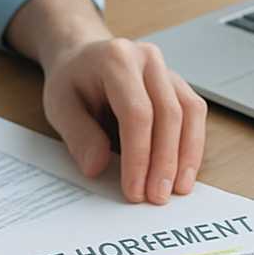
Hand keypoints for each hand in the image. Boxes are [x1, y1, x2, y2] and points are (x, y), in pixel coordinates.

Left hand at [42, 38, 207, 203]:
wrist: (82, 58)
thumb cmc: (71, 81)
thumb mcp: (59, 106)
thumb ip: (78, 136)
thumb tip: (97, 168)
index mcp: (117, 59)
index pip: (137, 113)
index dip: (139, 155)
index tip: (135, 189)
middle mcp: (147, 59)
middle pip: (168, 113)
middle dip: (165, 161)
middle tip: (157, 197)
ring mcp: (167, 69)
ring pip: (189, 112)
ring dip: (186, 155)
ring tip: (177, 189)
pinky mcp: (177, 83)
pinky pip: (194, 112)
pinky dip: (192, 144)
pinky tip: (183, 170)